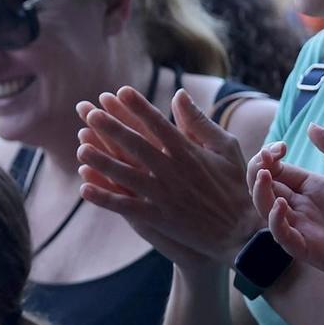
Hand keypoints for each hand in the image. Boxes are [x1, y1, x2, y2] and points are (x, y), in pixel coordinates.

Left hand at [76, 87, 256, 265]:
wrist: (242, 232)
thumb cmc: (235, 186)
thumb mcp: (227, 149)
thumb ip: (200, 123)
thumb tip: (178, 95)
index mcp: (189, 152)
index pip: (158, 124)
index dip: (137, 107)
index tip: (119, 92)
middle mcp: (173, 171)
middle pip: (137, 145)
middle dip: (112, 128)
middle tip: (90, 112)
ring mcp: (164, 195)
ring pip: (126, 175)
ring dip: (102, 161)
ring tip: (81, 147)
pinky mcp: (159, 218)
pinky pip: (126, 207)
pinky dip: (106, 198)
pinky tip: (85, 189)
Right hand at [250, 136, 323, 295]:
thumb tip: (316, 123)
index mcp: (310, 190)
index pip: (275, 170)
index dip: (269, 157)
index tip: (281, 145)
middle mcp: (301, 209)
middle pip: (264, 188)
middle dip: (258, 169)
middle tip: (267, 157)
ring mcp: (304, 230)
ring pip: (266, 211)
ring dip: (260, 192)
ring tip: (264, 175)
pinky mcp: (312, 251)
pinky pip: (284, 238)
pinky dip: (276, 221)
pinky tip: (280, 205)